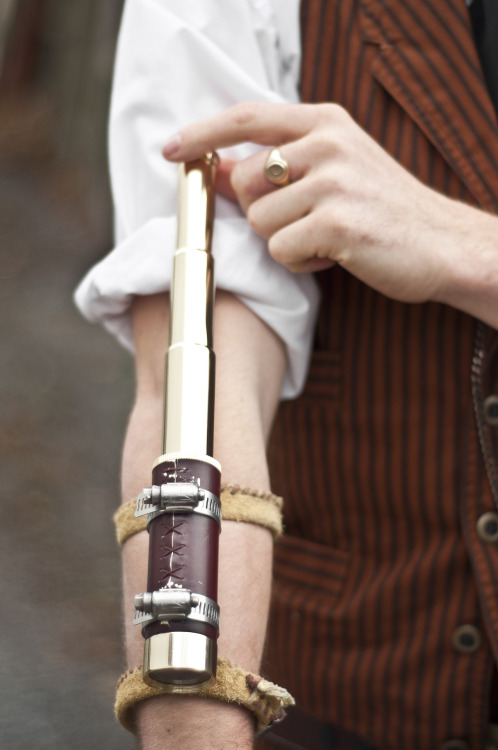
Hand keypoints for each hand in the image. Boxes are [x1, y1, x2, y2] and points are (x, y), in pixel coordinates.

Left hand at [163, 101, 459, 303]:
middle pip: (243, 182)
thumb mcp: (331, 172)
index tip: (172, 149)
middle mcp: (327, 143)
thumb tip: (213, 169)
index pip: (246, 118)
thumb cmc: (380, 210)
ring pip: (258, 221)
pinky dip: (301, 262)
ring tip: (325, 238)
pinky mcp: (337, 222)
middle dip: (260, 213)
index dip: (202, 133)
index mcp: (324, 122)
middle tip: (301, 222)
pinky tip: (335, 255)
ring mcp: (334, 181)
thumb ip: (274, 167)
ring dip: (284, 241)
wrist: (441, 243)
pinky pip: (281, 250)